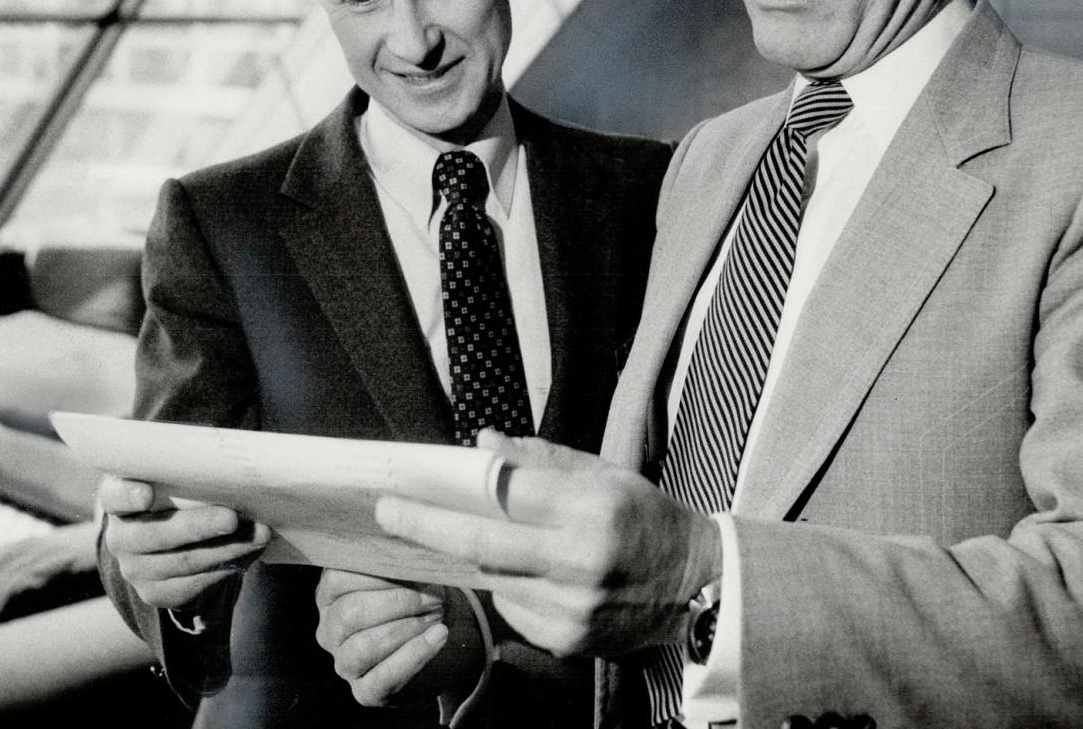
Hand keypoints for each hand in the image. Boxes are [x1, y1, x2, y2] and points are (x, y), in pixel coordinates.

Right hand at [98, 475, 267, 609]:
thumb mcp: (176, 475)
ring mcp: (136, 569)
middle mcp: (120, 537)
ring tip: (259, 534)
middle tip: (232, 518)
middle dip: (199, 526)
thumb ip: (189, 467)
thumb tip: (227, 463)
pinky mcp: (156, 593)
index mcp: (118, 498)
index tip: (146, 493)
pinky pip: (194, 586)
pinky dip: (226, 569)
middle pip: (157, 535)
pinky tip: (250, 554)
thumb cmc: (178, 492)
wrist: (173, 536)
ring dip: (227, 549)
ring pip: (183, 562)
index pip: (115, 496)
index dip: (127, 495)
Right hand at [315, 571, 484, 708]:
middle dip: (398, 601)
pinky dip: (415, 655)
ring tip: (437, 615)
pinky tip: (439, 636)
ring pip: (363, 647)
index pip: (338, 578)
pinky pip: (384, 678)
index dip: (378, 573)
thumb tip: (412, 544)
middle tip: (433, 595)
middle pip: (351, 613)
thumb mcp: (404, 572)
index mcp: (331, 593)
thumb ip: (398, 559)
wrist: (438, 636)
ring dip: (406, 628)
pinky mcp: (366, 691)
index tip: (415, 567)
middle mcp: (330, 629)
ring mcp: (344, 663)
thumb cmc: (418, 595)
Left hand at [374, 431, 721, 657]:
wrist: (694, 584)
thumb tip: (482, 443)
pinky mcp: (568, 639)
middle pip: (484, 545)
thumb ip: (541, 459)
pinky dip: (511, 588)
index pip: (504, 496)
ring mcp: (573, 607)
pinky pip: (515, 610)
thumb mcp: (603, 473)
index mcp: (591, 508)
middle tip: (388, 514)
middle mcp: (580, 560)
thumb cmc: (644, 517)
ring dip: (482, 558)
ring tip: (496, 540)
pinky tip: (537, 575)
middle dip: (427, 528)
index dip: (448, 493)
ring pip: (496, 579)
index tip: (405, 488)